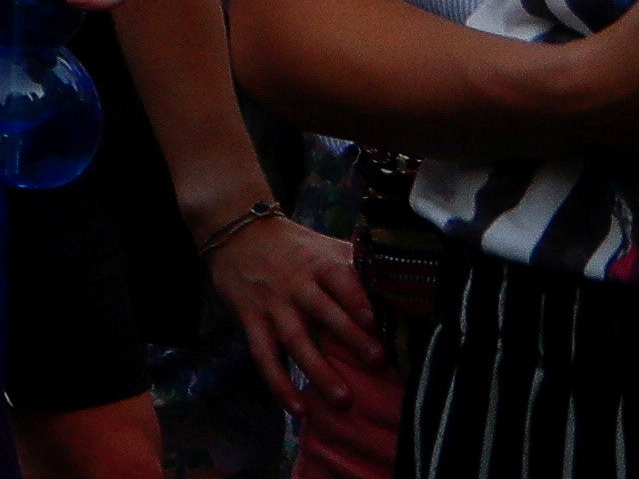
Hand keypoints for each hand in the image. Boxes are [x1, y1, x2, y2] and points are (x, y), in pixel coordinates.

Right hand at [195, 203, 377, 407]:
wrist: (235, 229)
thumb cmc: (294, 245)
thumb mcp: (325, 246)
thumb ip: (358, 264)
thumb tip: (403, 289)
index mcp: (318, 264)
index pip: (340, 280)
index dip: (357, 299)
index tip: (375, 322)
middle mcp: (296, 285)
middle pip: (323, 312)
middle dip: (350, 338)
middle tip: (378, 362)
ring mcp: (272, 304)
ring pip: (296, 340)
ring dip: (318, 371)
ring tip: (343, 401)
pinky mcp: (250, 320)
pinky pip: (264, 356)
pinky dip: (280, 385)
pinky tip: (299, 410)